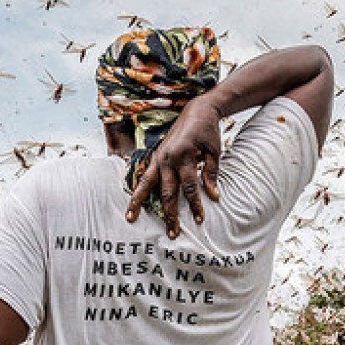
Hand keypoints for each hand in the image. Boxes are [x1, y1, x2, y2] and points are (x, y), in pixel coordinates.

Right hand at [125, 96, 222, 238]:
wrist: (197, 110)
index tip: (200, 219)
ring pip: (146, 184)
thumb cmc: (208, 132)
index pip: (190, 188)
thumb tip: (213, 196)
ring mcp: (158, 157)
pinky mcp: (155, 156)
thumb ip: (212, 174)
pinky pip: (144, 175)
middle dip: (170, 214)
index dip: (195, 205)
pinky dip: (138, 188)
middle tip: (172, 234)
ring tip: (130, 218)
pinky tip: (132, 201)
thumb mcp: (214, 152)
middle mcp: (168, 158)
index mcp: (185, 157)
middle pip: (167, 192)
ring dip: (139, 202)